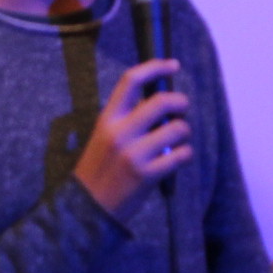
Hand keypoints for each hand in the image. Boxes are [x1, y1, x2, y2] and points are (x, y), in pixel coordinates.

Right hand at [73, 61, 192, 217]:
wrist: (87, 207)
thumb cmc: (100, 168)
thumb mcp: (104, 135)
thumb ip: (127, 118)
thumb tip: (161, 100)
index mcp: (107, 118)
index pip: (131, 81)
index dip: (155, 67)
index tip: (173, 65)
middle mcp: (120, 132)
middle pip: (162, 101)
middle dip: (180, 103)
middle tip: (182, 110)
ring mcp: (134, 154)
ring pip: (177, 129)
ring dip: (184, 133)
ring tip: (177, 141)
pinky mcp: (147, 175)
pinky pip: (181, 155)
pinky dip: (185, 155)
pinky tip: (177, 159)